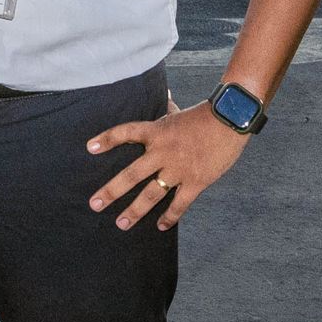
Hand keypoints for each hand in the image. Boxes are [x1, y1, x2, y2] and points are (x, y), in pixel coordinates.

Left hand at [86, 101, 247, 231]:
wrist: (230, 119)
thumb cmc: (204, 115)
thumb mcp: (180, 112)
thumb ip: (168, 109)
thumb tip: (166, 94)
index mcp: (157, 131)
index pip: (126, 132)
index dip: (107, 139)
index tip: (90, 147)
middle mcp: (162, 151)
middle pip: (131, 174)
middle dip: (111, 191)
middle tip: (94, 204)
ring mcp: (178, 168)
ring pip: (151, 194)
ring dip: (135, 210)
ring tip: (121, 223)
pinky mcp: (195, 181)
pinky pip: (179, 203)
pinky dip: (170, 216)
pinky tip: (161, 226)